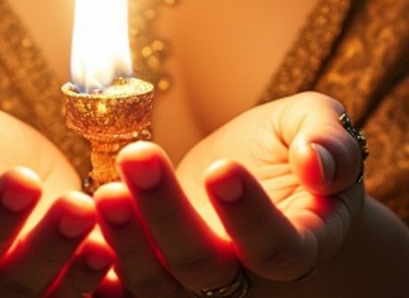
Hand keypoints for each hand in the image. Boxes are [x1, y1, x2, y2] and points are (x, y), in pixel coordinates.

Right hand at [0, 87, 111, 295]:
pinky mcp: (56, 282)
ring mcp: (15, 289)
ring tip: (110, 223)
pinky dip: (104, 280)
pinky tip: (130, 246)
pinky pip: (79, 296)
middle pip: (6, 289)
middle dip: (46, 249)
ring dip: (81, 271)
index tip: (24, 177)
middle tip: (80, 203)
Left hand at [95, 92, 365, 291]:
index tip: (222, 166)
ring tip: (104, 189)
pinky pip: (128, 288)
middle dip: (168, 214)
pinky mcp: (161, 278)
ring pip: (161, 286)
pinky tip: (77, 235)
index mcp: (302, 244)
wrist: (276, 181)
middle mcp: (251, 280)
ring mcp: (202, 287)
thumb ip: (331, 142)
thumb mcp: (322, 126)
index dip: (249, 215)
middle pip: (207, 268)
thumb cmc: (301, 147)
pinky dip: (101, 271)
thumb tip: (318, 162)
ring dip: (128, 241)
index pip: (277, 247)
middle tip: (138, 157)